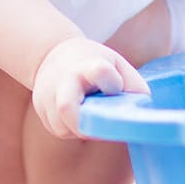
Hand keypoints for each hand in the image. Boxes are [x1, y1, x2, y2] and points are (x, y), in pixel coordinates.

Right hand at [30, 37, 150, 138]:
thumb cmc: (94, 62)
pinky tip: (77, 115)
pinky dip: (71, 129)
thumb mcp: (116, 63)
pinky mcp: (41, 110)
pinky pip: (59, 130)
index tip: (115, 86)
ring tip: (89, 115)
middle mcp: (65, 80)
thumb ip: (133, 86)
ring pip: (62, 127)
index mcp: (88, 65)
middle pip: (66, 107)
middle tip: (97, 125)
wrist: (52, 54)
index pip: (98, 71)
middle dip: (82, 123)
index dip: (109, 81)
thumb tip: (143, 112)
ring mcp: (48, 96)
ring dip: (81, 129)